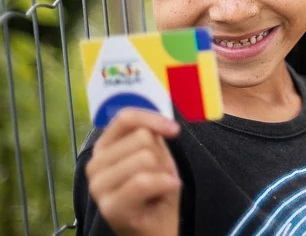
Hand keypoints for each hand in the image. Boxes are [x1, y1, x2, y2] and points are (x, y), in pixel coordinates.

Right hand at [86, 109, 181, 235]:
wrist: (156, 228)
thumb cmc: (157, 190)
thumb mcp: (157, 155)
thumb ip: (152, 134)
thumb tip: (161, 117)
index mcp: (103, 148)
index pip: (125, 118)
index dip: (153, 119)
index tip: (174, 130)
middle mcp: (94, 165)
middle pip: (142, 138)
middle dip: (161, 156)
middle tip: (159, 175)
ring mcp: (98, 187)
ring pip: (145, 157)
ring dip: (163, 172)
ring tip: (159, 186)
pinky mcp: (109, 208)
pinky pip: (144, 181)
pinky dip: (165, 184)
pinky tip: (165, 193)